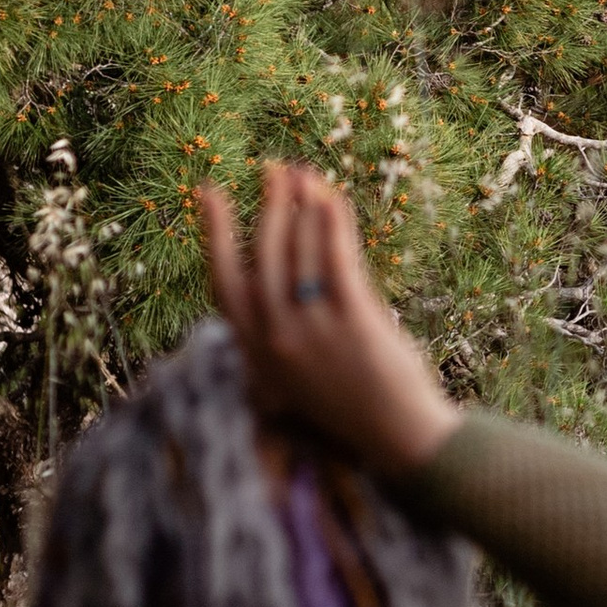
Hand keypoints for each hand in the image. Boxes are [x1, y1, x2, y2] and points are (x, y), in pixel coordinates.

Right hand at [200, 163, 458, 483]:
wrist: (397, 438)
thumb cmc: (351, 404)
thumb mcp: (295, 375)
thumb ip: (279, 335)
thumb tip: (276, 279)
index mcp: (256, 351)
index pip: (224, 281)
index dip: (215, 234)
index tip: (208, 192)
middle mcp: (276, 339)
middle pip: (264, 256)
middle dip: (267, 205)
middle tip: (274, 168)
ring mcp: (313, 331)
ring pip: (300, 253)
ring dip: (301, 206)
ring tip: (306, 174)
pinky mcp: (353, 323)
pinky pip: (337, 262)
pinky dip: (333, 226)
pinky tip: (332, 198)